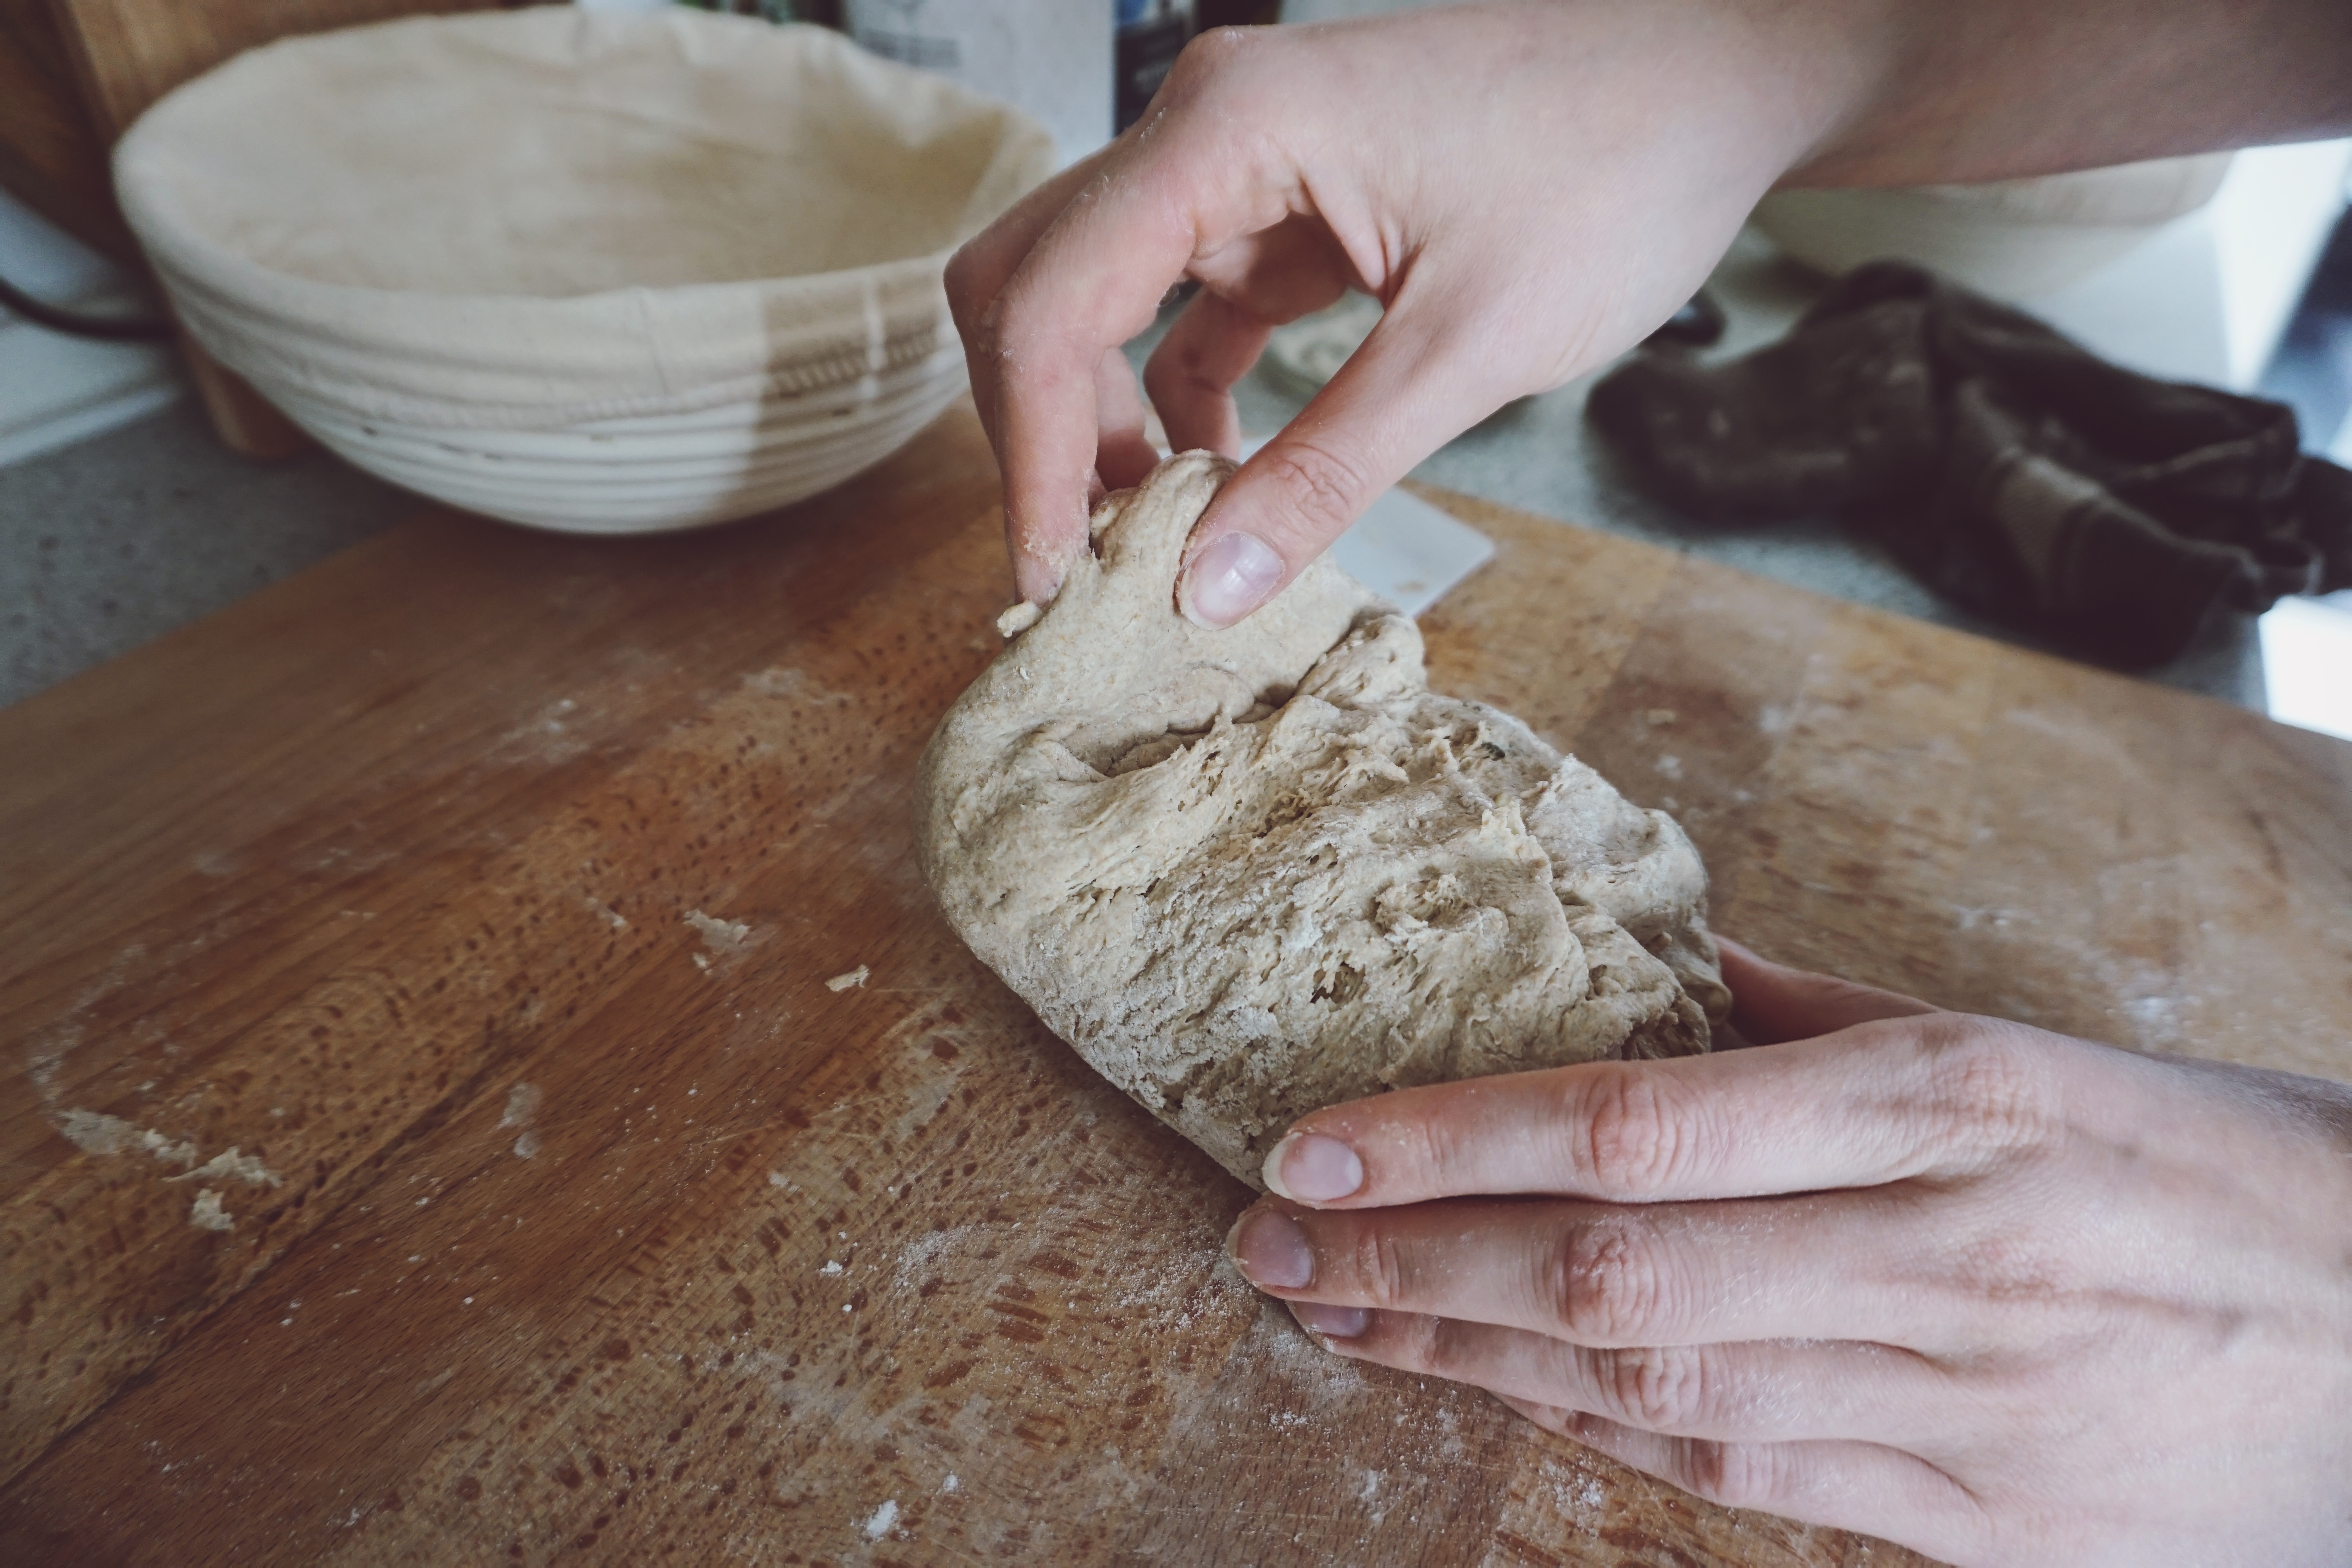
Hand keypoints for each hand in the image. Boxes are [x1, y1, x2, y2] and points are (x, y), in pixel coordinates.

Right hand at [945, 2, 1869, 618]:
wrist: (1722, 77)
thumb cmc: (1621, 169)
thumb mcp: (1472, 344)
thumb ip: (1329, 469)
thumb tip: (1206, 590)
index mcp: (1228, 128)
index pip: (1053, 301)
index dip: (1033, 453)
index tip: (1048, 575)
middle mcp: (1208, 127)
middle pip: (1036, 283)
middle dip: (1041, 429)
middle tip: (1082, 561)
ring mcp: (1242, 161)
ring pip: (1096, 298)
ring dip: (1102, 420)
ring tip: (1154, 540)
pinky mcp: (1285, 203)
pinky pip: (1183, 309)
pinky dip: (1176, 399)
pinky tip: (1216, 484)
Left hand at [1225, 939, 2351, 1564]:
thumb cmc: (2218, 1163)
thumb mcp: (2037, 1043)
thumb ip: (1828, 1016)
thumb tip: (1663, 974)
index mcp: (1951, 1104)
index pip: (1636, 1128)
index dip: (1451, 1142)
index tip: (1314, 1137)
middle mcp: (1938, 1259)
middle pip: (1608, 1276)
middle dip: (1407, 1263)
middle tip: (1267, 1238)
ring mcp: (1957, 1411)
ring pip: (1647, 1389)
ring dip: (1462, 1357)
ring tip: (1330, 1314)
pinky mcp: (1978, 1527)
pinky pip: (1740, 1475)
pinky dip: (1593, 1432)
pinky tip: (1491, 1393)